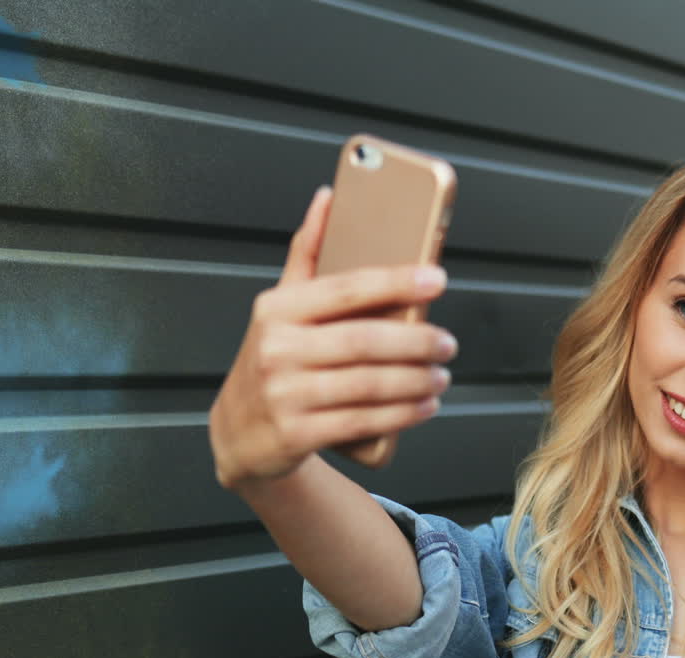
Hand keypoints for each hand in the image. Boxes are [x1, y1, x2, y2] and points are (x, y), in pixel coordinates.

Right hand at [208, 187, 456, 489]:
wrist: (237, 433)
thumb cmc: (272, 360)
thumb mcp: (280, 306)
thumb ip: (307, 253)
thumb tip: (329, 197)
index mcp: (278, 310)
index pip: (346, 288)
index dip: (396, 282)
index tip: (437, 279)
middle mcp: (278, 350)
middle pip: (364, 341)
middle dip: (417, 342)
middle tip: (447, 343)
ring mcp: (285, 394)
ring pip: (369, 385)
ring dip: (416, 381)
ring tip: (440, 375)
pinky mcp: (297, 434)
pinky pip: (362, 421)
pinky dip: (402, 414)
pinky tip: (424, 405)